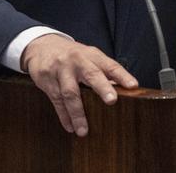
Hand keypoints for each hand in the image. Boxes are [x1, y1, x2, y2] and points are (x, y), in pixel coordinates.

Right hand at [21, 34, 137, 135]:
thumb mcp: (89, 57)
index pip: (110, 65)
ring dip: (77, 113)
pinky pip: (56, 100)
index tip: (133, 85)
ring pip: (70, 92)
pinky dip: (64, 115)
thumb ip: (103, 72)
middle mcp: (78, 61)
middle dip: (102, 87)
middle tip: (112, 100)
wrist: (42, 45)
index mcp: (92, 55)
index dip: (122, 75)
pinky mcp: (47, 79)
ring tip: (83, 130)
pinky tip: (70, 126)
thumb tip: (122, 91)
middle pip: (91, 74)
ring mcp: (61, 70)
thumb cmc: (72, 55)